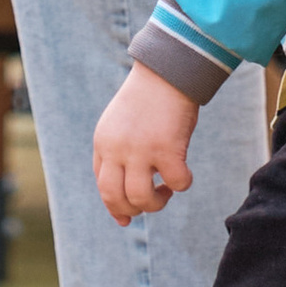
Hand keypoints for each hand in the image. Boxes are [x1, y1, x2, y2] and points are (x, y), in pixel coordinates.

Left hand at [93, 67, 199, 226]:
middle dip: (131, 210)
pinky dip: (182, 184)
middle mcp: (116, 148)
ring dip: (156, 203)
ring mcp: (140, 149)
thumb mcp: (122, 125)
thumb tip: (127, 195)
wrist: (167, 70)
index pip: (102, 185)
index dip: (115, 206)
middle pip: (114, 197)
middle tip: (150, 202)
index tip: (127, 217)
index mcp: (103, 142)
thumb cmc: (149, 98)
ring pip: (141, 198)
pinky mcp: (167, 148)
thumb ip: (119, 154)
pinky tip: (184, 173)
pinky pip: (176, 183)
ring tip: (165, 190)